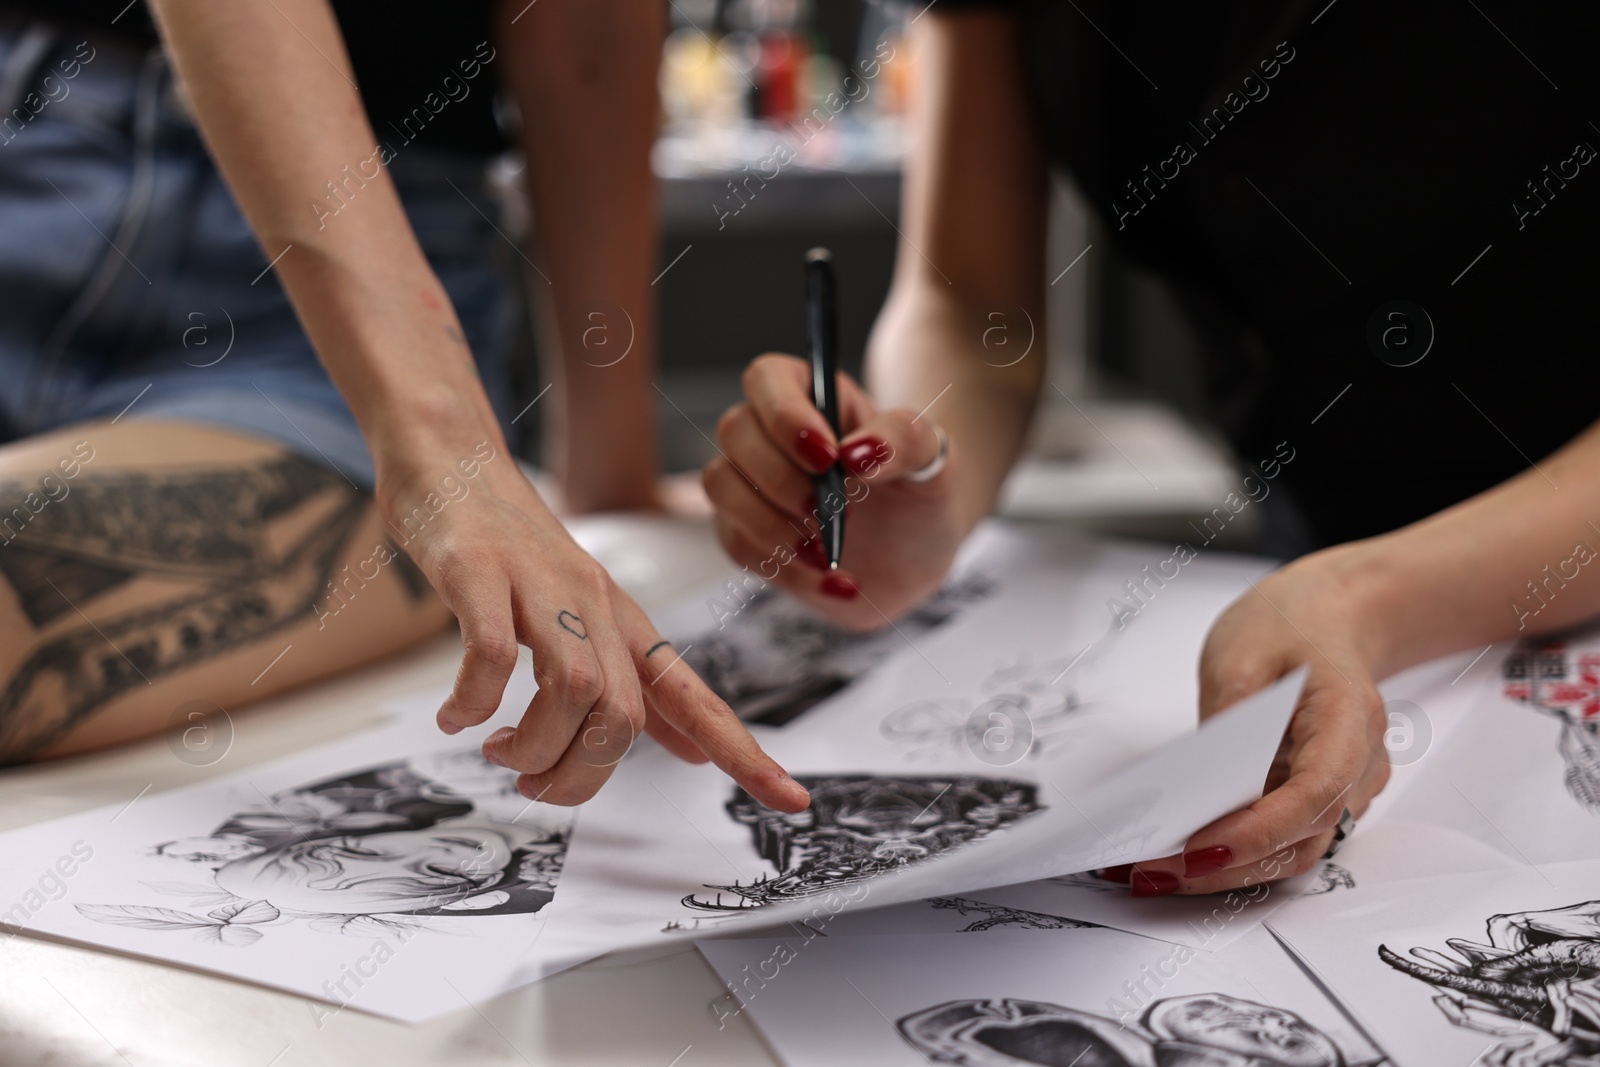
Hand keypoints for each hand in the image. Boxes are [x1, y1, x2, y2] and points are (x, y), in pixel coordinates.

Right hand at [373, 429, 808, 811]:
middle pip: (622, 712)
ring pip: (573, 687)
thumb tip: (692, 752)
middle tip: (535, 786)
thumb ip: (633, 684)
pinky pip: (488, 653)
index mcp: (625, 622)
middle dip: (581, 773)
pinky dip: (474, 700)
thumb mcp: (587, 615)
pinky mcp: (479, 570)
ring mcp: (539, 584)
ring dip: (533, 745)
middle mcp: (594, 603)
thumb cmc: (513, 546)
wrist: (452, 453)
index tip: (793, 802)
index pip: (697, 698)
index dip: (744, 751)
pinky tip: (455, 716)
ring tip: (499, 752)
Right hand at [702, 354, 964, 630]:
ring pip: (720, 485)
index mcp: (814, 396)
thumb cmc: (919, 493)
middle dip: (781, 478)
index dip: (785, 414)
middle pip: (735, 430)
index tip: (827, 457)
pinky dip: (786, 568)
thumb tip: (856, 452)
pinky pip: (738, 545)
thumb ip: (902, 441)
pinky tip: (832, 577)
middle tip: (834, 511)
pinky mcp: (747, 533)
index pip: (768, 378)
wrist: (914, 559)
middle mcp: (771, 434)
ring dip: (771, 524)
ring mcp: (752, 484)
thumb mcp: (933, 460)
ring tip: (826, 550)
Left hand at [1106, 544, 1390, 895]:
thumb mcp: (1241, 653)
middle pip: (1302, 837)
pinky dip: (1237, 853)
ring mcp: (1346, 787)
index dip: (1257, 831)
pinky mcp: (1320, 799)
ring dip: (1228, 871)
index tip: (1198, 849)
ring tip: (1156, 873)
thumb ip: (1227, 719)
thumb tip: (1198, 783)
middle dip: (1228, 865)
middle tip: (1153, 872)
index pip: (1314, 793)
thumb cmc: (1291, 627)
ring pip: (1294, 850)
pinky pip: (1284, 838)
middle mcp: (1359, 764)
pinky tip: (1181, 854)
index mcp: (1350, 717)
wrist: (1330, 618)